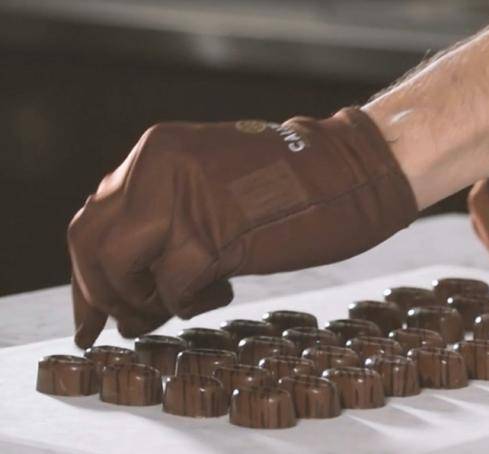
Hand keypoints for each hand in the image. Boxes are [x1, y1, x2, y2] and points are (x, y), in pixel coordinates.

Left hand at [68, 108, 417, 347]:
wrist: (356, 170)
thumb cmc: (297, 183)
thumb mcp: (213, 181)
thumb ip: (168, 211)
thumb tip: (128, 275)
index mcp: (155, 151)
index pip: (93, 217)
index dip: (89, 273)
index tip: (96, 313)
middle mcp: (158, 168)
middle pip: (91, 245)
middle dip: (104, 295)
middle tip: (131, 323)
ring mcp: (185, 201)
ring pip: (123, 271)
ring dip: (148, 303)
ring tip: (188, 303)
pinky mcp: (218, 236)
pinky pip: (175, 287)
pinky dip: (191, 303)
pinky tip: (223, 293)